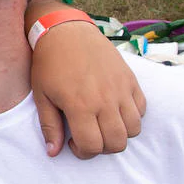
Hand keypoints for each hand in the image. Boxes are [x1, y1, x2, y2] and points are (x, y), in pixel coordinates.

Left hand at [32, 21, 145, 157]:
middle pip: (117, 143)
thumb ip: (49, 126)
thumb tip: (53, 152)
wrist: (66, 31)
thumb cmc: (49, 63)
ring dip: (120, 133)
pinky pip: (142, 108)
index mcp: (80, 106)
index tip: (74, 142)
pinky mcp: (130, 79)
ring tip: (103, 124)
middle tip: (89, 136)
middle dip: (103, 147)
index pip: (93, 146)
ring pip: (134, 129)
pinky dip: (131, 115)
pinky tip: (114, 109)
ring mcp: (121, 89)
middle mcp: (105, 100)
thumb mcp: (42, 95)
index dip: (83, 152)